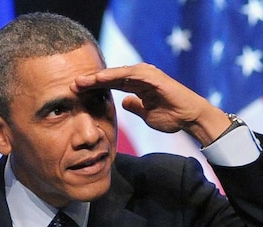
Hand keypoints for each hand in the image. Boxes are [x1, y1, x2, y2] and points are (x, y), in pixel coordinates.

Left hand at [72, 63, 230, 145]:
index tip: (77, 92)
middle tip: (72, 83)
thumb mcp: (147, 114)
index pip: (111, 84)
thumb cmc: (172, 116)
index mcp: (138, 85)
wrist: (190, 117)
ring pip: (117, 73)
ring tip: (82, 81)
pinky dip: (114, 75)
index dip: (94, 87)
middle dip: (92, 80)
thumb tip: (124, 102)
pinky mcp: (153, 76)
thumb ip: (135, 106)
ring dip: (99, 76)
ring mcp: (147, 75)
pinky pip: (130, 74)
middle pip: (111, 76)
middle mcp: (141, 77)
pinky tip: (100, 78)